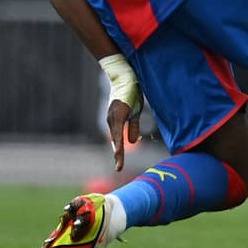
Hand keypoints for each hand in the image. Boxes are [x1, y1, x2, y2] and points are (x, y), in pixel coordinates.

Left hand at [99, 53, 143, 171]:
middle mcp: (112, 120)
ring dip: (118, 150)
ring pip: (116, 137)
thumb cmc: (131, 94)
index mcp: (116, 121)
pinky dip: (119, 140)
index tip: (119, 168)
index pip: (117, 141)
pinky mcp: (118, 112)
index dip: (119, 155)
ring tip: (119, 163)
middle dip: (118, 156)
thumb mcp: (135, 112)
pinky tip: (120, 147)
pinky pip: (119, 129)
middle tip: (118, 169)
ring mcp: (114, 116)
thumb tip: (132, 142)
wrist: (127, 77)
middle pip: (116, 142)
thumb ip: (133, 126)